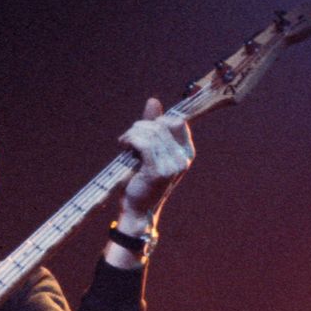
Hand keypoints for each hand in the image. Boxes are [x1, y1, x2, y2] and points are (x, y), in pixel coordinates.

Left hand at [116, 96, 194, 230]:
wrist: (137, 209)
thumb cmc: (142, 179)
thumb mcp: (150, 149)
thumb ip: (153, 125)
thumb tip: (153, 100)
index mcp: (187, 152)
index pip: (177, 122)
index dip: (158, 121)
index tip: (143, 131)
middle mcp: (183, 158)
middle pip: (161, 125)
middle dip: (140, 126)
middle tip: (127, 139)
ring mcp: (173, 165)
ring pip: (150, 132)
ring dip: (132, 134)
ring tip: (124, 143)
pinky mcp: (158, 171)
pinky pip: (143, 143)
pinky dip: (130, 140)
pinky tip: (124, 146)